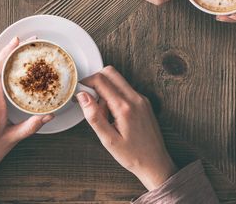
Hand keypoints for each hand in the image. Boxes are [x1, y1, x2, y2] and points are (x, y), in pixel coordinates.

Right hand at [77, 66, 176, 190]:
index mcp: (125, 107)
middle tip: (90, 99)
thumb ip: (94, 116)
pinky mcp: (143, 102)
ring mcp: (141, 99)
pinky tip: (113, 115)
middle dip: (96, 81)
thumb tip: (83, 96)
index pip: (101, 80)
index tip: (79, 92)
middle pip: (110, 72)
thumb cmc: (133, 156)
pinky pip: (125, 89)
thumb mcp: (108, 140)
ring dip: (106, 89)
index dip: (86, 83)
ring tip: (104, 113)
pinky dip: (115, 95)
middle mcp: (135, 98)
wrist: (155, 163)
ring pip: (118, 80)